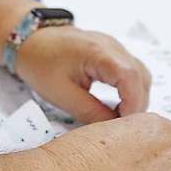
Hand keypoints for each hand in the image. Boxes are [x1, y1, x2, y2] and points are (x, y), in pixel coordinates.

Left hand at [12, 25, 150, 122]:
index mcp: (98, 52)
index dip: (133, 103)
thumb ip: (91, 113)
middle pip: (140, 76)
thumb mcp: (62, 95)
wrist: (30, 40)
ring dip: (136, 97)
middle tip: (123, 128)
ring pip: (140, 73)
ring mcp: (114, 46)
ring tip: (121, 119)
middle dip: (137, 104)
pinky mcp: (112, 52)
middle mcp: (112, 45)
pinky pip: (131, 71)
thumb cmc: (40, 64)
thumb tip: (113, 130)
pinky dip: (130, 89)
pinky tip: (119, 106)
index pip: (130, 76)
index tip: (126, 125)